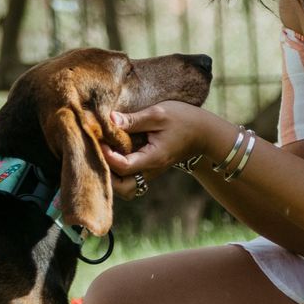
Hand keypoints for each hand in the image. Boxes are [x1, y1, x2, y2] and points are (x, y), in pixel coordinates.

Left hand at [103, 101, 231, 180]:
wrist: (204, 132)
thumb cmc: (183, 120)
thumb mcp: (158, 114)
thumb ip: (134, 120)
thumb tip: (110, 119)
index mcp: (153, 159)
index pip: (123, 166)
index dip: (107, 155)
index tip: (100, 138)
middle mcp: (150, 170)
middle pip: (122, 188)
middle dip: (107, 174)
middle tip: (99, 153)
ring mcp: (149, 172)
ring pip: (125, 187)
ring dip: (112, 175)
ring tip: (105, 154)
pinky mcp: (148, 168)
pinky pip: (129, 178)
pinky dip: (118, 171)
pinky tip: (113, 152)